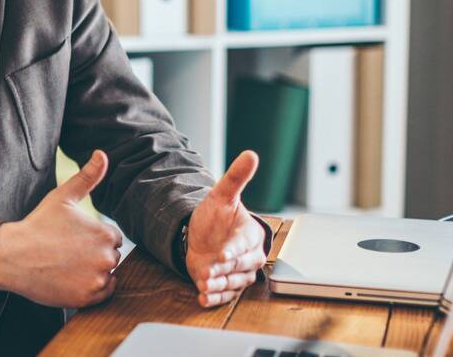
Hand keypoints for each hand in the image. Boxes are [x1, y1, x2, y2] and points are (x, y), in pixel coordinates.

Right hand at [0, 151, 122, 307]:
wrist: (13, 256)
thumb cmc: (37, 225)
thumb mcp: (62, 197)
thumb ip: (88, 177)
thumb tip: (102, 154)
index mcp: (105, 232)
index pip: (113, 238)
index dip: (94, 238)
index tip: (73, 238)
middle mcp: (106, 257)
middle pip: (111, 257)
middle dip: (95, 255)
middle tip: (67, 252)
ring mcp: (97, 279)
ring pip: (107, 275)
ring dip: (93, 272)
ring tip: (67, 265)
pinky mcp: (87, 298)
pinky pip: (101, 295)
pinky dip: (89, 288)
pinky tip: (70, 278)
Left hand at [185, 151, 267, 306]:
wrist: (202, 233)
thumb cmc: (216, 215)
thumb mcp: (222, 194)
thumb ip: (236, 177)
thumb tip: (251, 155)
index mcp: (250, 235)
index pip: (245, 245)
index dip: (234, 251)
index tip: (222, 255)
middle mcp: (248, 256)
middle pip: (239, 267)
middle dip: (223, 270)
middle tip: (208, 271)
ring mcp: (237, 272)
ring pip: (231, 282)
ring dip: (218, 285)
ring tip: (203, 285)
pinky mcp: (226, 284)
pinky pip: (224, 294)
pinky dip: (214, 298)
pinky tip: (202, 298)